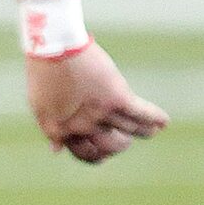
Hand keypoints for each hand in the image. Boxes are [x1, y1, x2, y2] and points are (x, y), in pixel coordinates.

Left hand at [26, 44, 167, 163]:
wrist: (54, 48)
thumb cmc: (44, 75)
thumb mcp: (40, 107)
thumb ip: (52, 130)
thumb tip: (57, 150)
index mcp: (65, 131)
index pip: (87, 155)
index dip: (97, 156)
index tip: (103, 153)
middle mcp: (85, 126)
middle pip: (113, 145)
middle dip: (121, 144)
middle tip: (125, 137)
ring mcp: (102, 112)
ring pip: (132, 129)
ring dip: (144, 131)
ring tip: (151, 130)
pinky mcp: (118, 96)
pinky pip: (142, 112)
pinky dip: (155, 117)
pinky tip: (164, 121)